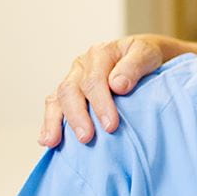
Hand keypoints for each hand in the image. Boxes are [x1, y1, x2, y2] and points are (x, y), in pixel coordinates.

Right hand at [38, 35, 164, 146]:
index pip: (95, 80)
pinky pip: (54, 106)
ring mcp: (73, 79)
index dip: (101, 104)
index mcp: (100, 54)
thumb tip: (117, 85)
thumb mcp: (147, 54)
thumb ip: (134, 66)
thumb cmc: (146, 57)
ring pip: (58, 99)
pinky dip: (49, 123)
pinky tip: (48, 140)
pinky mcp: (69, 93)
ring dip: (56, 122)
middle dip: (78, 116)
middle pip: (71, 90)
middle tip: (87, 138)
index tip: (111, 125)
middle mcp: (82, 65)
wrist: (144, 57)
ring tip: (55, 142)